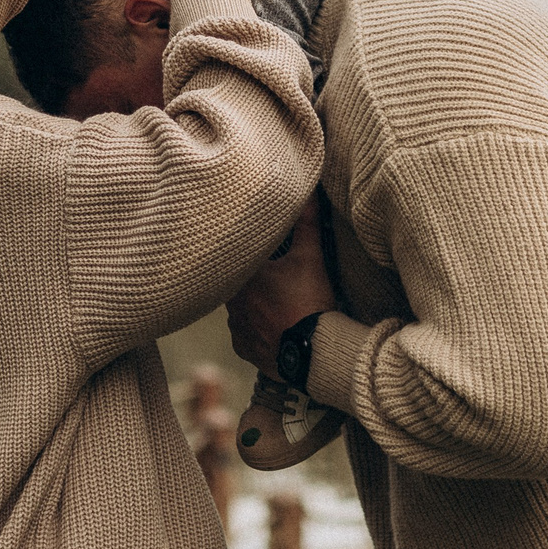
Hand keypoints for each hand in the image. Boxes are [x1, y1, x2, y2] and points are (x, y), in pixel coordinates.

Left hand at [227, 193, 340, 370]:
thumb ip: (306, 224)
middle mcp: (232, 305)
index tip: (252, 250)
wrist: (315, 353)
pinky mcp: (245, 350)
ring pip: (238, 310)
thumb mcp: (311, 258)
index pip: (234, 259)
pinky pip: (245, 335)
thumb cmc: (310, 302)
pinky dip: (256, 330)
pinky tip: (272, 326)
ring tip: (274, 302)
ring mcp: (237, 329)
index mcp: (242, 278)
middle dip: (250, 280)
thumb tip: (308, 195)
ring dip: (252, 306)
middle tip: (268, 276)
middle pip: (235, 284)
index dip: (245, 254)